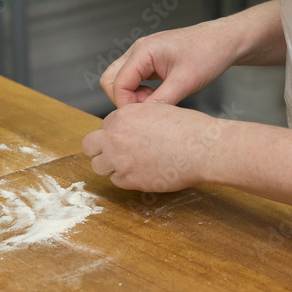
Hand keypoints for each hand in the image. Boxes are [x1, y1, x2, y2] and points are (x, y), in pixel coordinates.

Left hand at [82, 103, 222, 191]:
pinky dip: (126, 179)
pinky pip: (116, 181)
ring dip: (110, 166)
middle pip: (90, 145)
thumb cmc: (188, 128)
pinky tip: (142, 173)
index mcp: (123, 115)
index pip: (105, 126)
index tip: (125, 140)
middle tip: (114, 154)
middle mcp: (115, 136)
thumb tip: (131, 128)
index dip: (114, 134)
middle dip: (100, 149)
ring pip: (98, 166)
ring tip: (130, 165)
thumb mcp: (158, 110)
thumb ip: (138, 119)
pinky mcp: (128, 179)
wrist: (201, 148)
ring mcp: (119, 159)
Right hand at [100, 19, 238, 107]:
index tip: (144, 117)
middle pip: (110, 79)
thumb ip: (161, 101)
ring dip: (131, 96)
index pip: (118, 83)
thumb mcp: (186, 82)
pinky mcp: (150, 61)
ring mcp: (143, 55)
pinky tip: (158, 98)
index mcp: (143, 50)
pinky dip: (139, 92)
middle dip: (123, 99)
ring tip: (155, 104)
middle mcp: (138, 50)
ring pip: (120, 79)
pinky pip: (133, 79)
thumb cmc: (209, 53)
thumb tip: (143, 119)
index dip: (126, 104)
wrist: (225, 40)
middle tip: (146, 110)